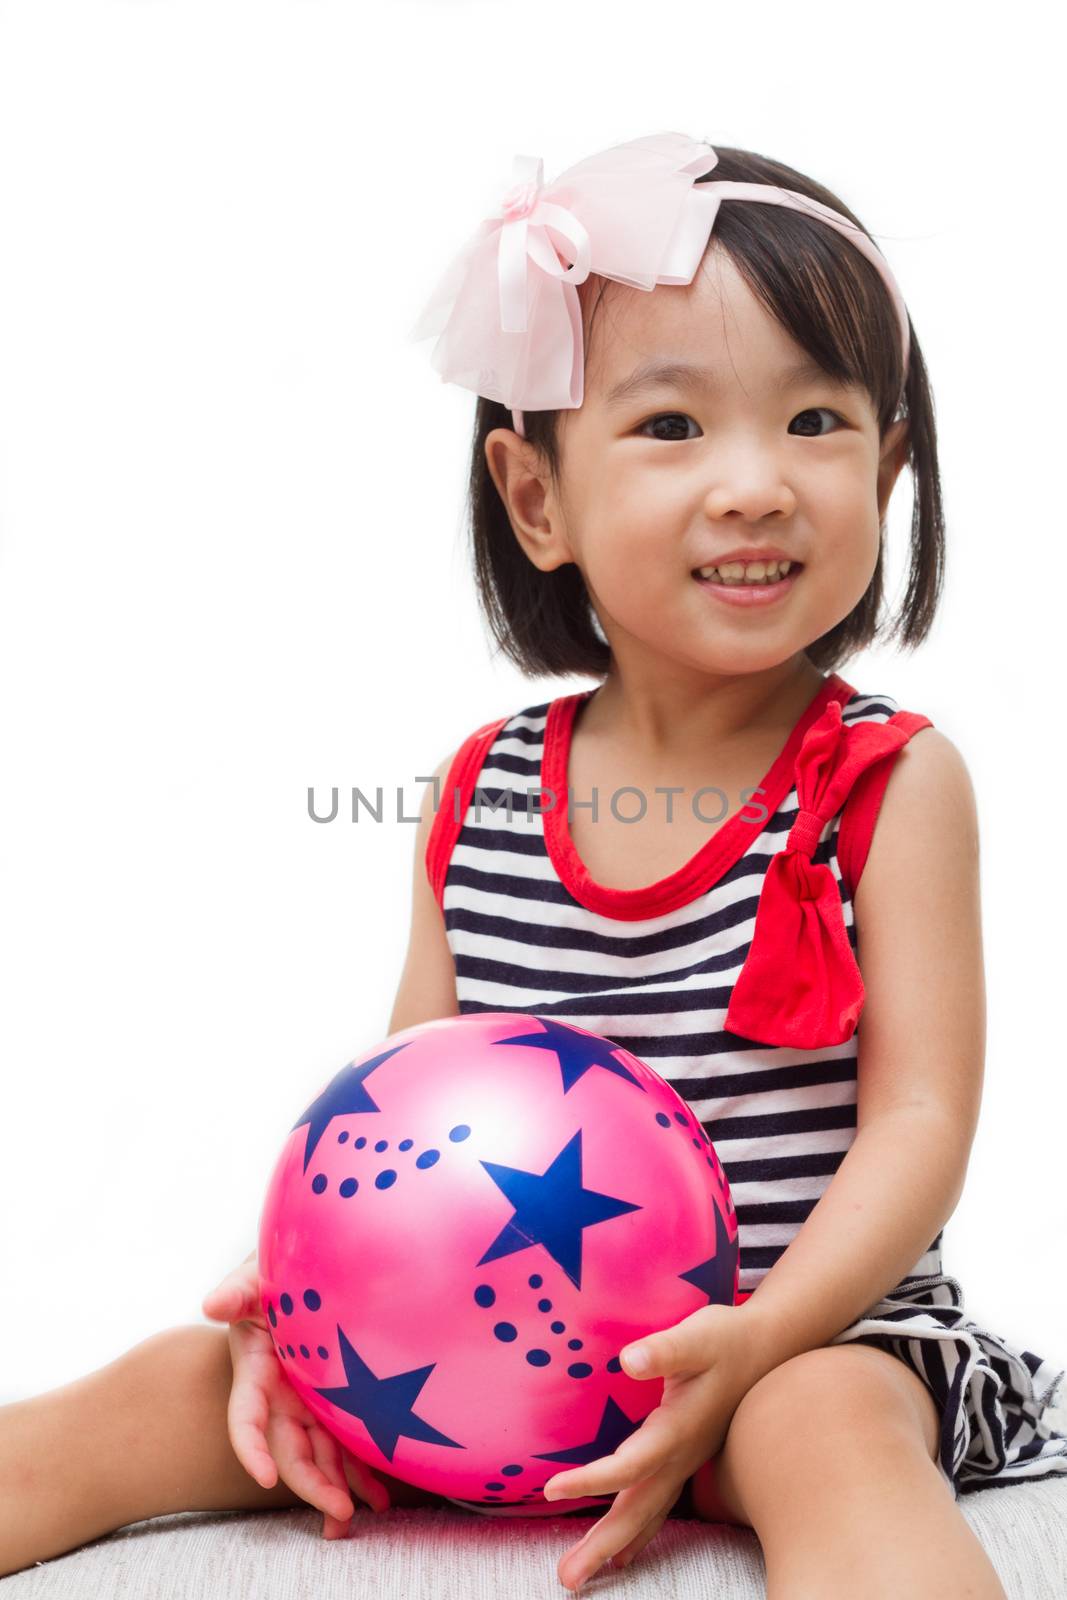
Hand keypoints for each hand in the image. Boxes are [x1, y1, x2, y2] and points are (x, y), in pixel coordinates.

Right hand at [201, 1252, 392, 1537]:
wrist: (313, 1264)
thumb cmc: (278, 1267)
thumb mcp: (256, 1275)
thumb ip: (237, 1290)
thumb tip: (211, 1303)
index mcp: (257, 1370)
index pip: (246, 1417)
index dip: (251, 1448)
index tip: (263, 1478)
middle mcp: (281, 1395)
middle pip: (289, 1449)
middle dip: (310, 1483)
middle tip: (339, 1512)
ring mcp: (309, 1403)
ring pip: (319, 1455)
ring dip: (336, 1489)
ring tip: (358, 1516)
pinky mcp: (335, 1403)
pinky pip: (346, 1443)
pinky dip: (360, 1471)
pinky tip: (380, 1494)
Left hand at [540, 1303, 761, 1591]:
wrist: (767, 1347)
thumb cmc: (727, 1339)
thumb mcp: (697, 1335)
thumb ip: (664, 1349)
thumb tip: (628, 1360)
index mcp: (676, 1430)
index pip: (628, 1466)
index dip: (591, 1480)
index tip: (551, 1490)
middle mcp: (680, 1456)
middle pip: (637, 1510)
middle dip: (601, 1544)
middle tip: (567, 1578)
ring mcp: (685, 1462)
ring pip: (647, 1514)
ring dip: (614, 1545)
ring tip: (583, 1575)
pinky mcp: (686, 1458)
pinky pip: (659, 1506)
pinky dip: (638, 1531)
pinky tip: (625, 1552)